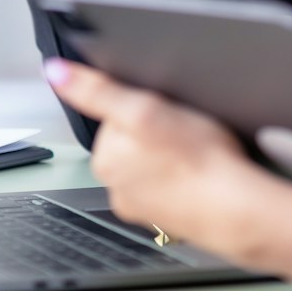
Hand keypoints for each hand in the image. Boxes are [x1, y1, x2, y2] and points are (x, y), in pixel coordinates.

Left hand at [45, 59, 291, 282]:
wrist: (237, 207)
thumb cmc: (198, 159)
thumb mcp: (144, 109)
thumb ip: (98, 91)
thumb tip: (54, 72)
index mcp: (105, 160)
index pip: (114, 117)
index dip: (143, 105)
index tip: (165, 110)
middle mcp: (116, 188)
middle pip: (133, 141)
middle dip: (155, 131)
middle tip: (184, 129)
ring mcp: (143, 206)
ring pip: (153, 164)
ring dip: (170, 155)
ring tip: (196, 151)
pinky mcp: (168, 217)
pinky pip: (171, 185)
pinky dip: (183, 178)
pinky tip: (200, 171)